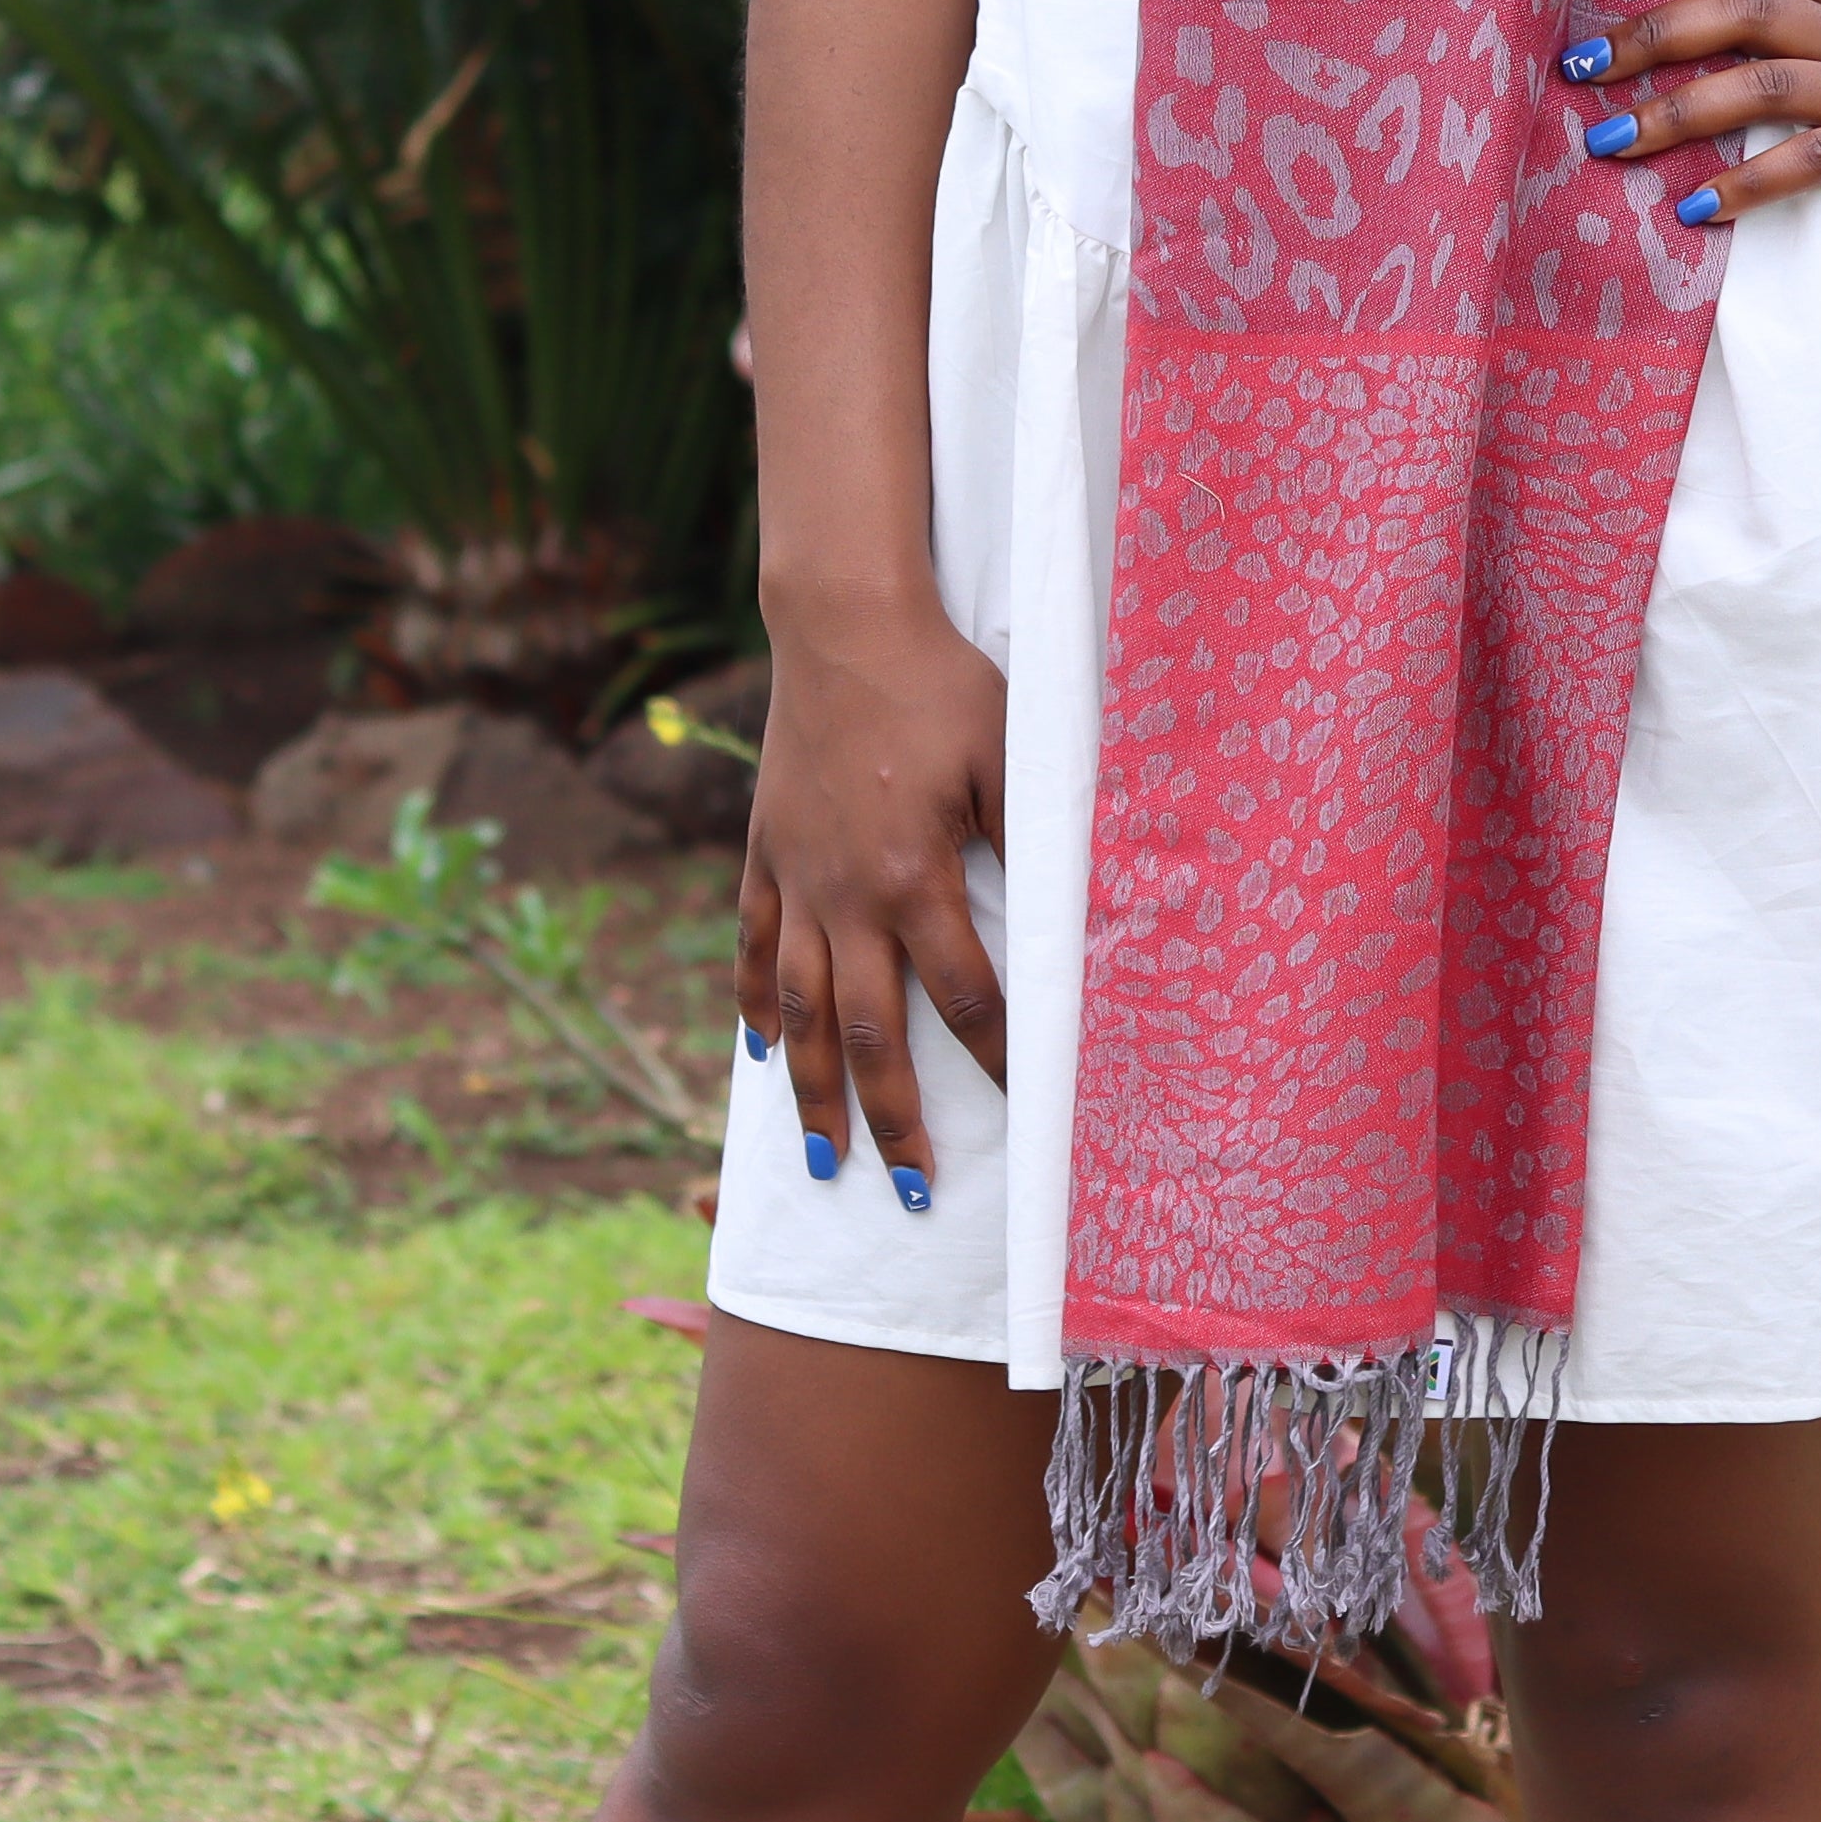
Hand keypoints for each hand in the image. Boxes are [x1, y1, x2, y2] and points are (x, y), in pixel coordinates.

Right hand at [736, 589, 1010, 1214]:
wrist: (844, 626)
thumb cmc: (942, 684)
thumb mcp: (1010, 750)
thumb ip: (1031, 834)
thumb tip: (1069, 910)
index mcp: (915, 876)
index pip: (965, 996)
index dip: (999, 1059)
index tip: (1024, 1116)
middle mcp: (847, 896)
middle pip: (871, 1034)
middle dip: (895, 1122)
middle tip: (913, 1196)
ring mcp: (797, 879)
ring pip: (800, 1010)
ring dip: (815, 1091)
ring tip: (826, 1161)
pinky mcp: (764, 852)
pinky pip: (751, 945)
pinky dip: (753, 1005)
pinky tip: (761, 1054)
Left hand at [1560, 0, 1820, 258]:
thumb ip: (1818, 36)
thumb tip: (1712, 43)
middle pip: (1745, 8)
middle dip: (1652, 33)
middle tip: (1579, 64)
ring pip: (1763, 84)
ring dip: (1676, 112)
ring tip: (1611, 140)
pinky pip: (1810, 162)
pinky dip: (1746, 183)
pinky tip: (1697, 206)